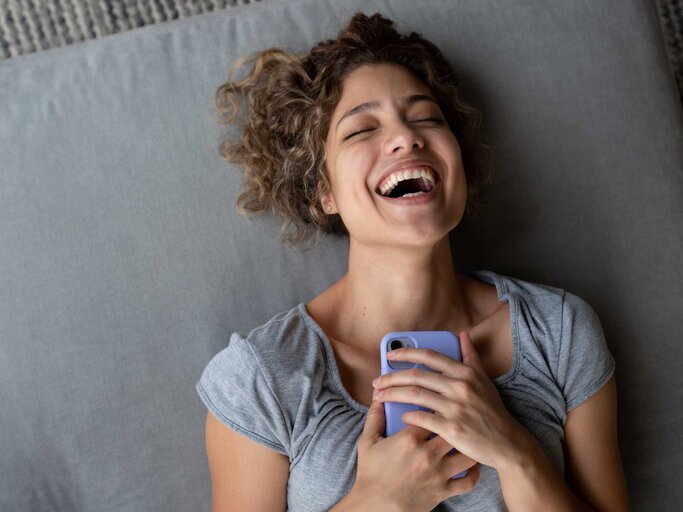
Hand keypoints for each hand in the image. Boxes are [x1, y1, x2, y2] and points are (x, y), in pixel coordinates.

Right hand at [349, 397, 479, 511]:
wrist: (373, 507)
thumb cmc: (370, 474)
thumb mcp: (367, 441)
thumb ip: (375, 417)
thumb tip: (379, 398)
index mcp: (410, 438)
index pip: (431, 413)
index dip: (435, 407)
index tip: (437, 405)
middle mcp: (428, 454)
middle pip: (453, 430)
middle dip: (455, 423)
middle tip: (456, 420)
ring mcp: (438, 473)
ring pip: (466, 454)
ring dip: (467, 446)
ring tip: (466, 440)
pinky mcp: (443, 491)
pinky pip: (468, 481)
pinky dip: (473, 473)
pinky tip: (470, 465)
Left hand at [372, 331, 529, 471]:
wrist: (507, 443)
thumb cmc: (492, 411)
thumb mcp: (484, 380)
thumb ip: (470, 356)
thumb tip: (462, 333)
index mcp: (465, 372)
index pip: (429, 356)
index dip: (406, 353)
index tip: (389, 355)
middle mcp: (460, 387)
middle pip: (416, 375)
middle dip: (391, 377)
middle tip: (377, 382)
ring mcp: (456, 408)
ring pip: (414, 395)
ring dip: (392, 394)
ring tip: (379, 397)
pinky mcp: (452, 429)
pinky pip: (421, 418)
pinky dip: (407, 416)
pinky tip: (400, 416)